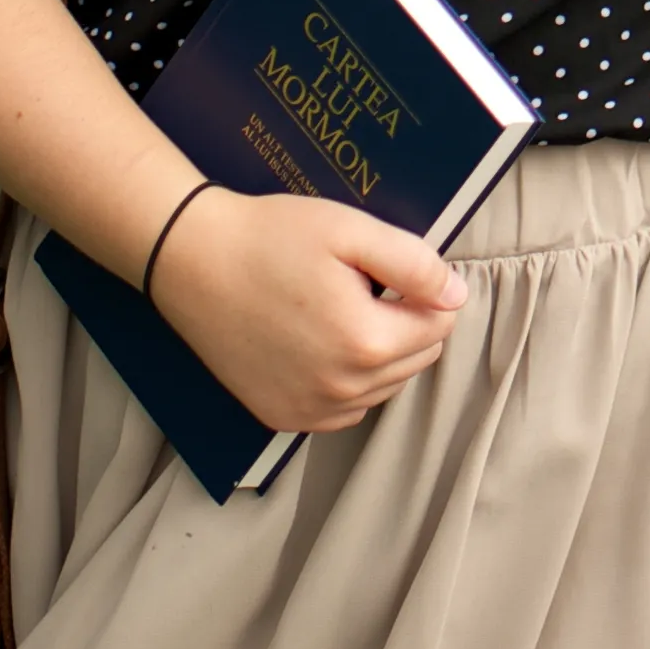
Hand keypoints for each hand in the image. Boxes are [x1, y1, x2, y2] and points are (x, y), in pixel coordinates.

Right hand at [147, 188, 468, 433]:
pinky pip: (345, 408)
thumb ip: (415, 265)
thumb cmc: (270, 238)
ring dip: (380, 354)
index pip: (440, 326)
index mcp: (366, 343)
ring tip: (339, 309)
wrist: (193, 261)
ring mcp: (309, 410)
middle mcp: (341, 390)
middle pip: (416, 360)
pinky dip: (348, 380)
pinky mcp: (282, 417)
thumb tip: (456, 295)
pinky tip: (322, 342)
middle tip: (362, 285)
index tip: (391, 269)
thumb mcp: (352, 232)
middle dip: (406, 322)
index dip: (426, 291)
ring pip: (384, 387)